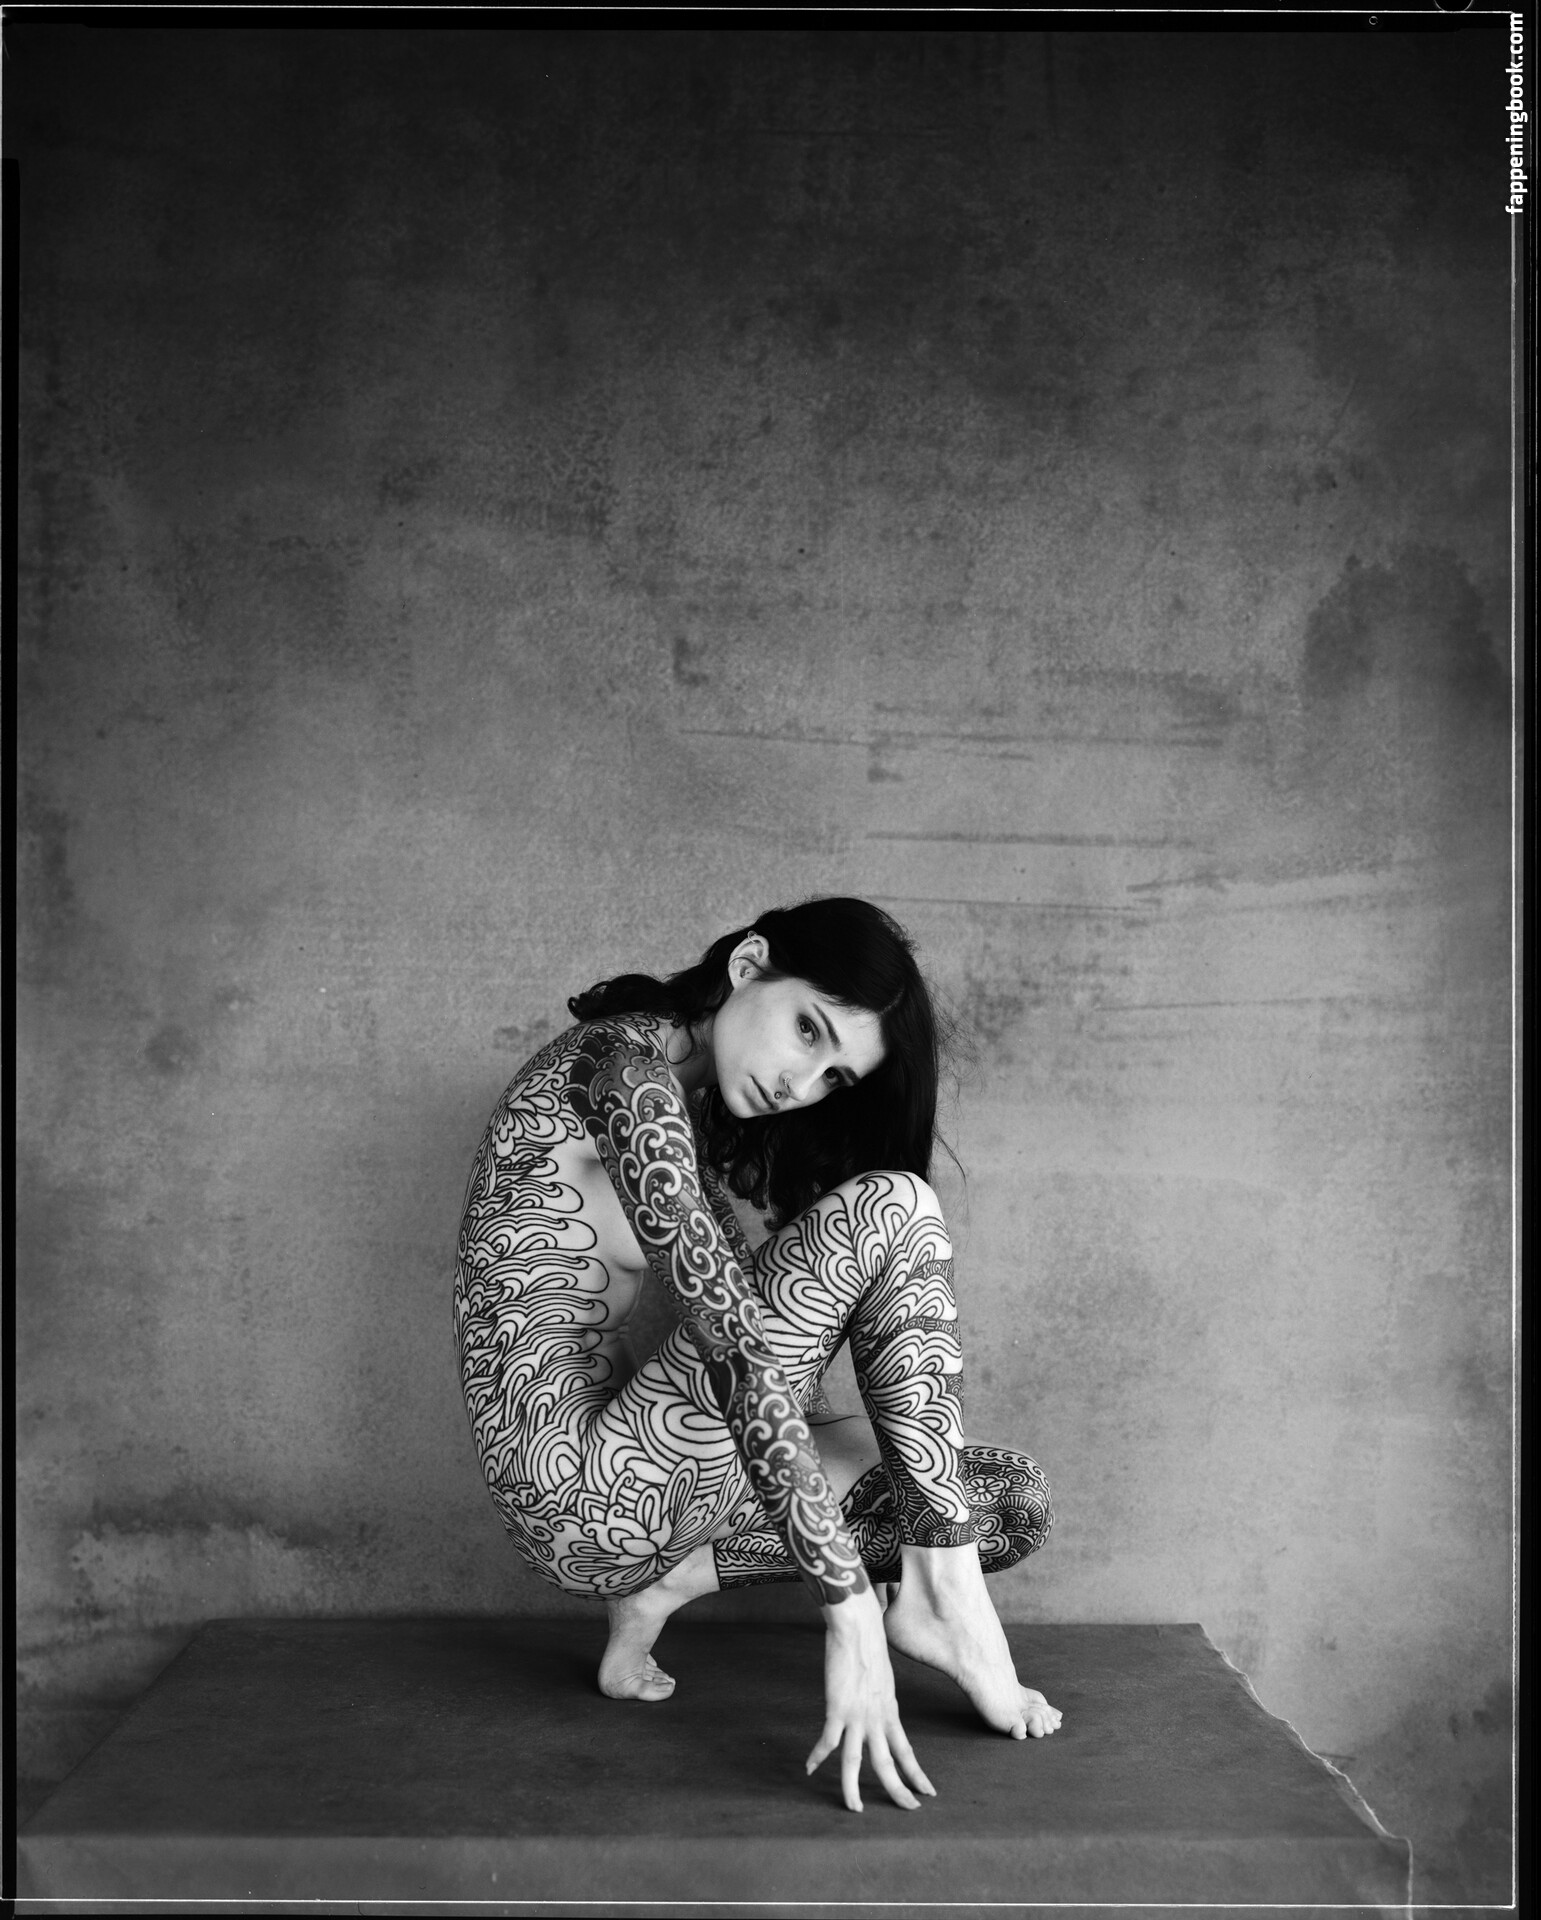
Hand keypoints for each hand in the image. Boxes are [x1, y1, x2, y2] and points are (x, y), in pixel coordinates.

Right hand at [806, 1587, 936, 1811]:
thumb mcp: (883, 1680)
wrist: (859, 1629)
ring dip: (853, 1788)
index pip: (906, 1751)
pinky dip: (817, 1757)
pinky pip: (826, 1741)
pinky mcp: (836, 1708)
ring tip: (854, 1808)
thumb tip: (878, 1708)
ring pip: (856, 1762)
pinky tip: (809, 1768)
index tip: (928, 1793)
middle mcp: (876, 1719)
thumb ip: (880, 1699)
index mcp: (889, 1712)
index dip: (917, 1774)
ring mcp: (856, 1716)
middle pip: (888, 1764)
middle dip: (899, 1791)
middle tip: (910, 1810)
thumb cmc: (869, 1646)